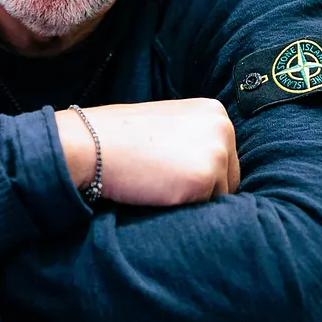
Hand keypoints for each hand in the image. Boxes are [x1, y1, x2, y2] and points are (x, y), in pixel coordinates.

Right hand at [55, 99, 238, 205]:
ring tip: (160, 184)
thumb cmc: (121, 135)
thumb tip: (211, 168)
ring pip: (219, 196)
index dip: (200, 171)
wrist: (92, 143)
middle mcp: (223, 129)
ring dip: (193, 199)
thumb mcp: (169, 124)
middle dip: (202, 188)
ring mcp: (216, 154)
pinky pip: (205, 209)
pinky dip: (183, 207)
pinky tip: (158, 190)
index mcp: (215, 112)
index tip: (173, 170)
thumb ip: (195, 138)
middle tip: (165, 181)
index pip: (226, 157)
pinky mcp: (204, 179)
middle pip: (229, 178)